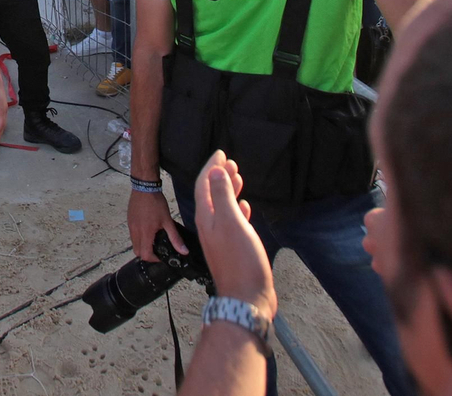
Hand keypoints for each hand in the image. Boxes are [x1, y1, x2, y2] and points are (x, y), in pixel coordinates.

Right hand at [128, 188, 187, 261]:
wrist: (144, 188)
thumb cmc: (156, 202)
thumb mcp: (167, 221)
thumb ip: (175, 238)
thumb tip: (184, 250)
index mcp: (145, 233)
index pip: (145, 255)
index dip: (153, 259)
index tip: (161, 256)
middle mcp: (135, 231)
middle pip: (137, 252)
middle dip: (147, 254)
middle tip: (157, 250)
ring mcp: (131, 226)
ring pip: (134, 244)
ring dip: (143, 246)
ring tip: (153, 239)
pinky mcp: (129, 221)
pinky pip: (132, 235)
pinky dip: (139, 238)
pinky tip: (148, 230)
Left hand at [196, 150, 275, 314]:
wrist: (246, 298)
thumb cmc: (240, 260)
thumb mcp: (230, 223)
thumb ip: (222, 197)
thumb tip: (215, 172)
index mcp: (207, 218)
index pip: (205, 185)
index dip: (211, 167)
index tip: (220, 153)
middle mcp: (211, 226)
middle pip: (212, 194)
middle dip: (220, 176)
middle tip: (230, 161)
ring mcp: (222, 238)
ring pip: (223, 207)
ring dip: (229, 190)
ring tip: (238, 177)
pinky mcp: (234, 248)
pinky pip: (233, 222)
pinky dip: (238, 210)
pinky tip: (245, 207)